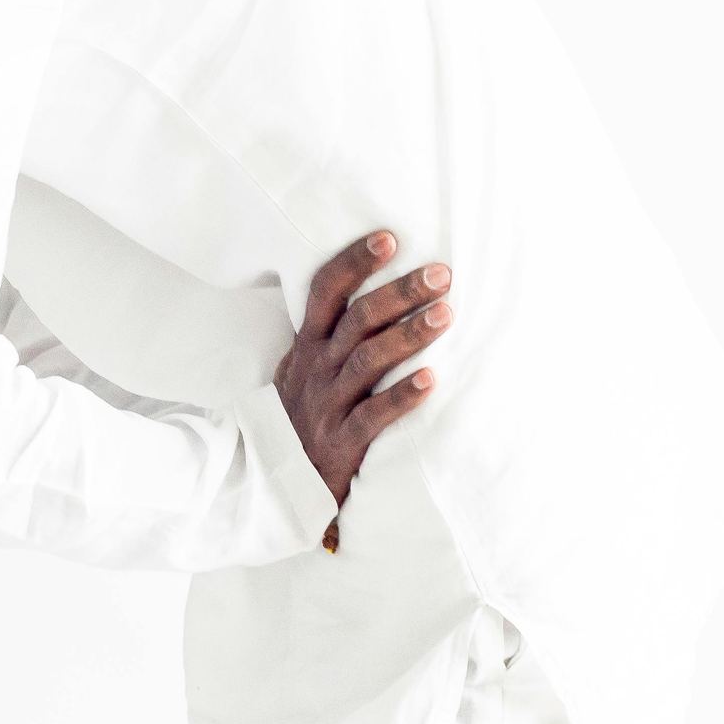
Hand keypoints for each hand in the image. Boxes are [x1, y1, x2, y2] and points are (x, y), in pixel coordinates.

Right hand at [273, 231, 452, 550]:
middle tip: (441, 275)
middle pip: (357, 320)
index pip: (326, 292)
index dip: (354, 263)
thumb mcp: (300, 371)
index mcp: (307, 346)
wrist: (277, 484)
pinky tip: (432, 380)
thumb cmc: (300, 418)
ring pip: (367, 361)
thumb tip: (370, 292)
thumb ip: (327, 336)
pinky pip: (373, 416)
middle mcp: (316, 369)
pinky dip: (402, 396)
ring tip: (446, 316)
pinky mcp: (341, 442)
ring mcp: (327, 405)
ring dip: (408, 335)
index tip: (389, 239)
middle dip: (400, 293)